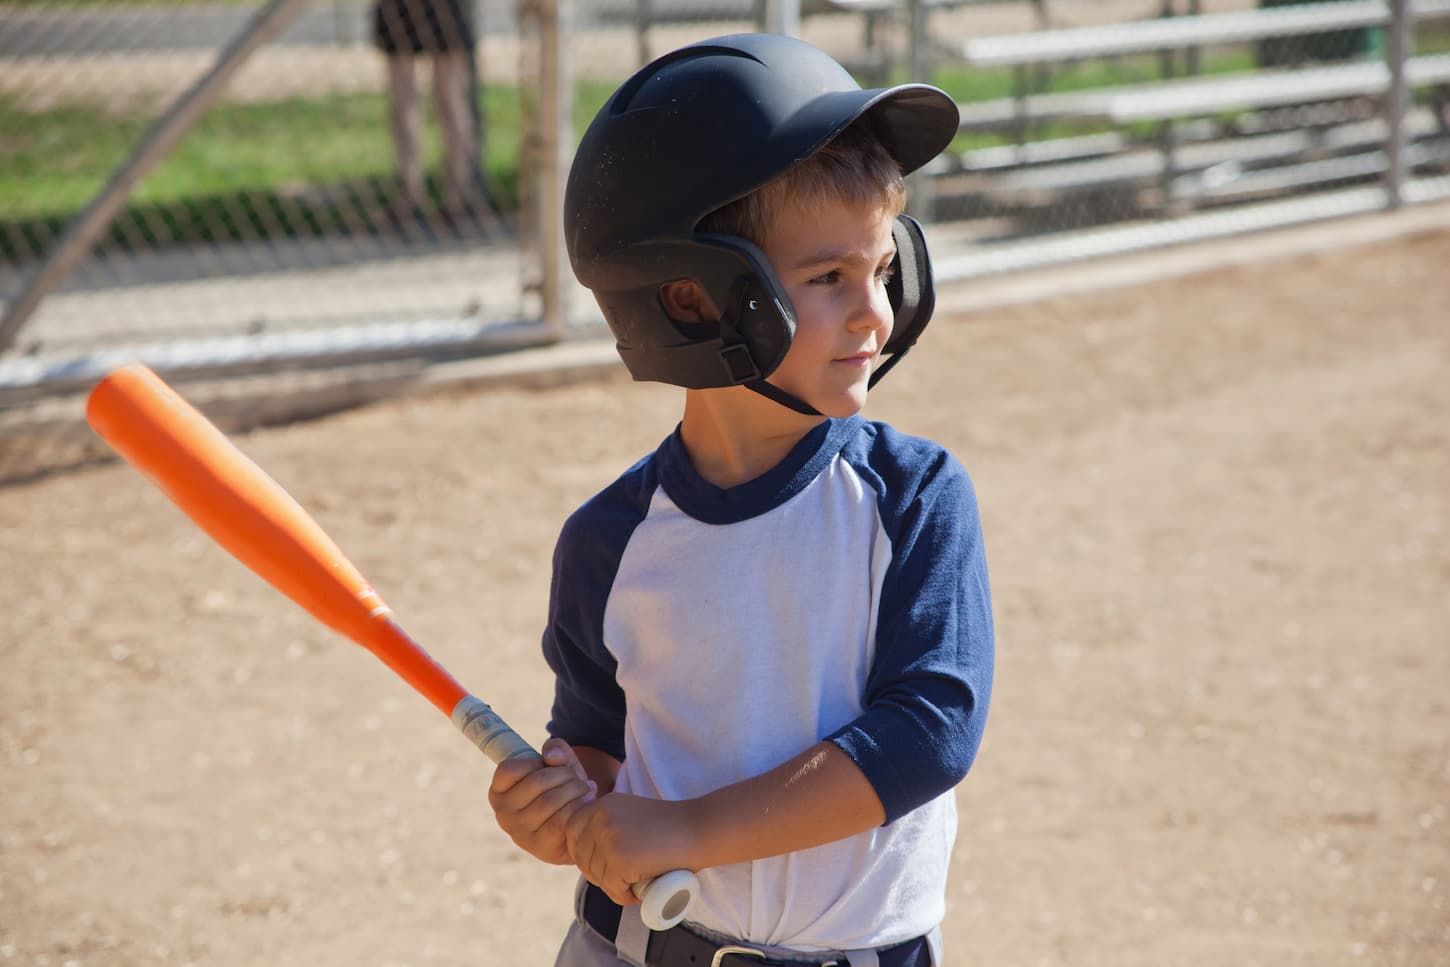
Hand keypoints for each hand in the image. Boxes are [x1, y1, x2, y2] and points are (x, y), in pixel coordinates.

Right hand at [488, 737, 595, 864]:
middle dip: (565, 774)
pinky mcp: (539, 847)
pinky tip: (587, 802)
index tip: (548, 765)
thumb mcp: (559, 764)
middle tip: (577, 777)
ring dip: (576, 789)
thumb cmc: (562, 789)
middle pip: (536, 782)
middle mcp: (503, 814)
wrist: (579, 824)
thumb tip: (552, 757)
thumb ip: (556, 750)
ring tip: (585, 788)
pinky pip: (560, 821)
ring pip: (550, 801)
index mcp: (499, 792)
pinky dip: (578, 807)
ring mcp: (519, 832)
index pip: (508, 769)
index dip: (533, 762)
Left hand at [566, 793, 698, 905]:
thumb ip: (608, 822)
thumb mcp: (630, 813)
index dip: (584, 852)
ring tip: (635, 884)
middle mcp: (600, 818)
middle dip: (597, 873)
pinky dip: (624, 896)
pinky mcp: (620, 860)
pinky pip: (612, 889)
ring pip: (596, 876)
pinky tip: (639, 892)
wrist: (699, 828)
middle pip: (581, 857)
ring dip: (613, 886)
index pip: (572, 833)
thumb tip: (581, 852)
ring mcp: (609, 839)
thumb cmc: (670, 826)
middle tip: (622, 879)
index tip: (603, 863)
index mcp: (601, 805)